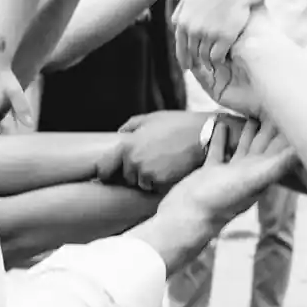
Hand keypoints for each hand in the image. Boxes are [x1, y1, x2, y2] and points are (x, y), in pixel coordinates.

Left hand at [101, 110, 216, 190]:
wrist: (204, 136)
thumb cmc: (178, 125)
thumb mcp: (151, 118)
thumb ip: (131, 126)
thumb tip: (119, 134)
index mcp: (126, 146)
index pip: (103, 168)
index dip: (105, 173)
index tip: (109, 175)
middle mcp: (133, 162)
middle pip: (125, 177)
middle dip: (133, 172)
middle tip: (150, 161)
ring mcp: (146, 175)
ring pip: (140, 184)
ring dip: (148, 178)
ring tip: (163, 164)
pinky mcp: (161, 184)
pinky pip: (155, 188)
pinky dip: (160, 183)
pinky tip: (170, 169)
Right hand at [156, 120, 295, 233]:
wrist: (186, 218)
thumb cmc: (219, 199)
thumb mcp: (252, 179)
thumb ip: (277, 165)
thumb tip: (303, 149)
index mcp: (263, 172)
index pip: (281, 147)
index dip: (288, 130)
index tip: (295, 108)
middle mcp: (250, 172)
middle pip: (265, 144)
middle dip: (272, 125)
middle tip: (278, 101)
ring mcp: (230, 173)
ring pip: (244, 146)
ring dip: (249, 130)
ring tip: (253, 110)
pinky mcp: (210, 171)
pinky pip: (219, 150)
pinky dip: (221, 136)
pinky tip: (221, 122)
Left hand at [172, 0, 252, 81]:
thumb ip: (179, 12)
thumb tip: (174, 26)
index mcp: (183, 22)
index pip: (180, 48)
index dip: (184, 59)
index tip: (188, 66)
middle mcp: (193, 29)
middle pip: (192, 54)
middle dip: (196, 63)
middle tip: (202, 68)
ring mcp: (209, 34)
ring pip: (205, 57)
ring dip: (208, 63)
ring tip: (213, 64)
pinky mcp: (224, 37)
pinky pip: (217, 57)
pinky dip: (219, 61)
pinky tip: (223, 60)